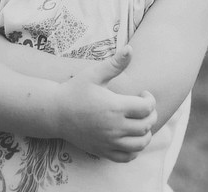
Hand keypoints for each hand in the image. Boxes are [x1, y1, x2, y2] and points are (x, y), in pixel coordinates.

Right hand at [54, 46, 156, 162]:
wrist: (55, 112)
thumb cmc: (75, 90)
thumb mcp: (94, 74)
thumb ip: (115, 64)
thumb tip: (130, 49)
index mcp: (114, 107)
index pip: (146, 108)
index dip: (151, 100)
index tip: (144, 93)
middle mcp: (114, 127)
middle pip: (146, 126)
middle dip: (151, 115)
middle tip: (145, 106)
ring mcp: (109, 142)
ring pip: (140, 145)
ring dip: (146, 134)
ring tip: (141, 122)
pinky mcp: (103, 151)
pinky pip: (127, 157)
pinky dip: (135, 150)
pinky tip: (131, 137)